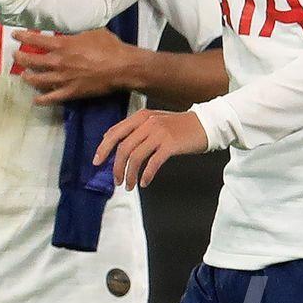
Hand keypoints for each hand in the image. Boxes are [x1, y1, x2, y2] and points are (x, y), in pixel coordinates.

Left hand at [14, 29, 135, 104]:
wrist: (122, 67)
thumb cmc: (109, 46)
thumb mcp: (90, 32)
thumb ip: (75, 33)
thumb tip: (69, 32)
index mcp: (62, 45)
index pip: (36, 39)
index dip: (23, 37)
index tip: (15, 36)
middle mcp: (58, 62)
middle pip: (31, 60)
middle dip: (21, 58)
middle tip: (16, 56)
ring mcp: (63, 79)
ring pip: (37, 80)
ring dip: (28, 77)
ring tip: (24, 75)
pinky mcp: (70, 92)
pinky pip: (51, 98)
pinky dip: (41, 99)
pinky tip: (35, 100)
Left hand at [93, 109, 208, 189]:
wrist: (205, 124)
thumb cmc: (178, 126)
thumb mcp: (154, 121)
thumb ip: (136, 129)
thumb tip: (113, 142)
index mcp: (140, 117)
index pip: (115, 133)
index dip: (103, 148)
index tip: (96, 162)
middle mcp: (147, 123)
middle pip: (123, 147)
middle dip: (116, 166)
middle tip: (116, 181)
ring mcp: (159, 133)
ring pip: (136, 156)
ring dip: (130, 174)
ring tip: (129, 185)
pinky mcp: (170, 144)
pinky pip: (152, 162)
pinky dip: (146, 175)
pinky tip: (144, 182)